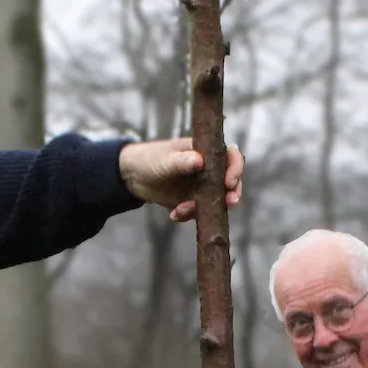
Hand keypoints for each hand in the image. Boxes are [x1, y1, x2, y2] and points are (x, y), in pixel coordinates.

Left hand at [116, 135, 245, 222]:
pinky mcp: (193, 202)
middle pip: (231, 181)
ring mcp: (202, 187)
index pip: (230, 156)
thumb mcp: (164, 160)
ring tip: (183, 210)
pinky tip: (173, 214)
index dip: (235, 168)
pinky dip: (189, 215)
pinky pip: (199, 212)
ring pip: (217, 200)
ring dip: (207, 209)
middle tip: (229, 203)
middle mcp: (208, 170)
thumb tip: (199, 160)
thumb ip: (181, 161)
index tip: (229, 182)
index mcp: (205, 152)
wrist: (132, 176)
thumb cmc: (150, 159)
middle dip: (232, 194)